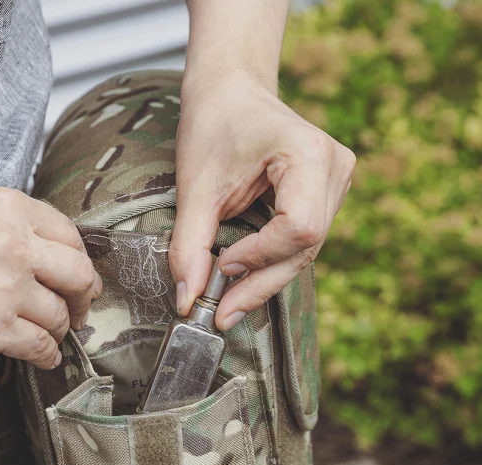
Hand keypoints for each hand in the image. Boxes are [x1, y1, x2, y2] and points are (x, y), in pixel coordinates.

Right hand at [0, 188, 100, 372]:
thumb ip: (3, 228)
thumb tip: (41, 250)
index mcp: (3, 209)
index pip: (70, 233)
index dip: (79, 260)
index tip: (78, 275)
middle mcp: (11, 245)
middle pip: (79, 275)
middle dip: (84, 297)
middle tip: (80, 308)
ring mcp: (4, 290)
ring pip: (60, 316)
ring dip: (60, 330)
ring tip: (51, 333)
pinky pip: (41, 347)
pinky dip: (47, 356)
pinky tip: (43, 356)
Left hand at [169, 69, 355, 329]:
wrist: (231, 90)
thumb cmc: (214, 123)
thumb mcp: (195, 186)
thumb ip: (190, 244)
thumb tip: (188, 300)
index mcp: (310, 154)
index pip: (298, 227)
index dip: (260, 256)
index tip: (221, 267)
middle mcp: (335, 168)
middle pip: (306, 248)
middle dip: (260, 284)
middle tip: (222, 315)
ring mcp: (337, 182)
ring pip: (306, 252)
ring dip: (266, 280)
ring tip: (228, 303)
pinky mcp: (326, 195)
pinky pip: (303, 242)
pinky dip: (272, 264)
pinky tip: (244, 280)